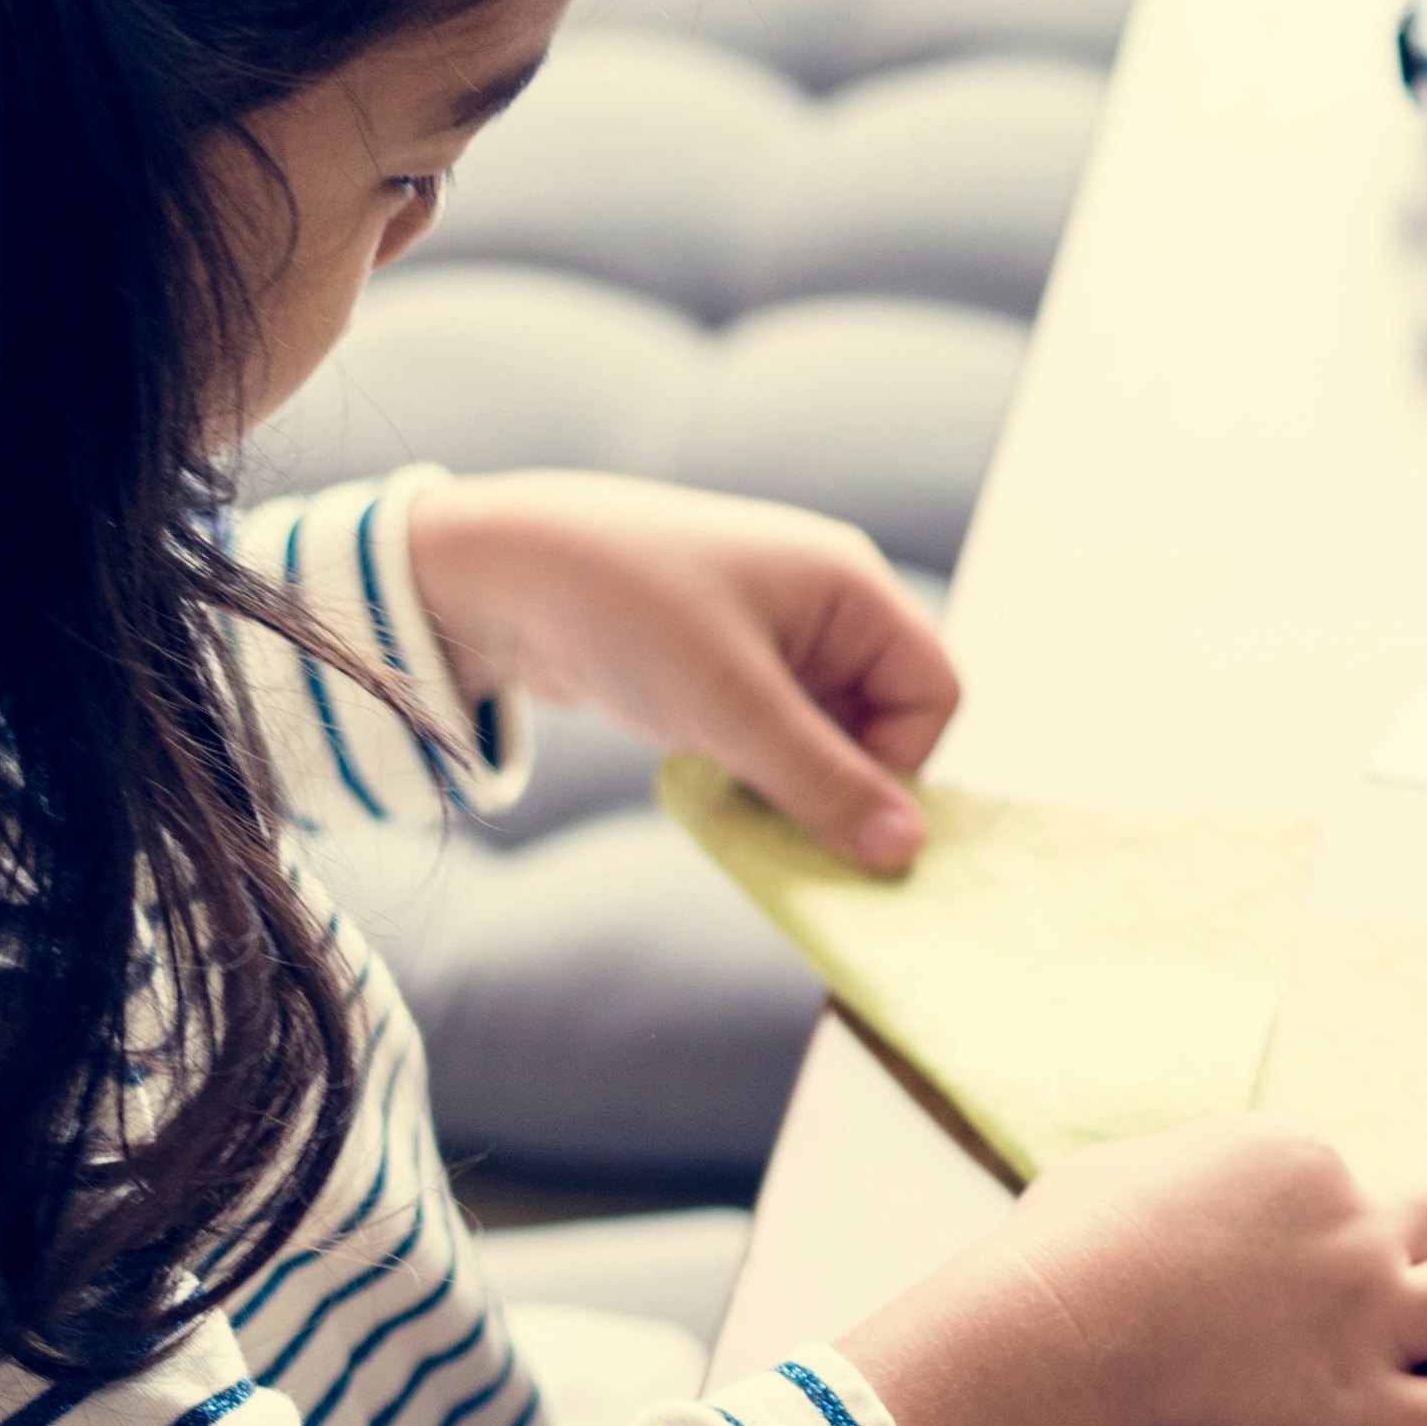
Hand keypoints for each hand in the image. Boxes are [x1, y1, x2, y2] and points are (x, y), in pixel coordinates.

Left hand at [403, 472, 956, 867]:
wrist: (493, 572)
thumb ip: (824, 784)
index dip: (901, 762)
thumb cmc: (625, 612)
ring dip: (793, 779)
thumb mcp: (732, 707)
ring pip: (826, 734)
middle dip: (843, 777)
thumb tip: (906, 853)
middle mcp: (823, 602)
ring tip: (735, 790)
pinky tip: (706, 774)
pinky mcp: (724, 663)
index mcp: (850, 585)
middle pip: (884, 718)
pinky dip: (754, 767)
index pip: (933, 693)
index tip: (836, 806)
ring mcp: (773, 633)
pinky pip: (774, 731)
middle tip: (782, 814)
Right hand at [845, 1121, 1426, 1425]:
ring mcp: (1371, 1324)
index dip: (1320, 1231)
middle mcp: (1355, 1230)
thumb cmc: (1054, 1266)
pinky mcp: (1369, 1416)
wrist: (1054, 1342)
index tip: (1262, 1270)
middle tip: (1399, 1291)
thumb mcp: (1112, 1180)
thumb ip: (1170, 1189)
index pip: (1352, 1182)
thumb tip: (1167, 1209)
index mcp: (1294, 1162)